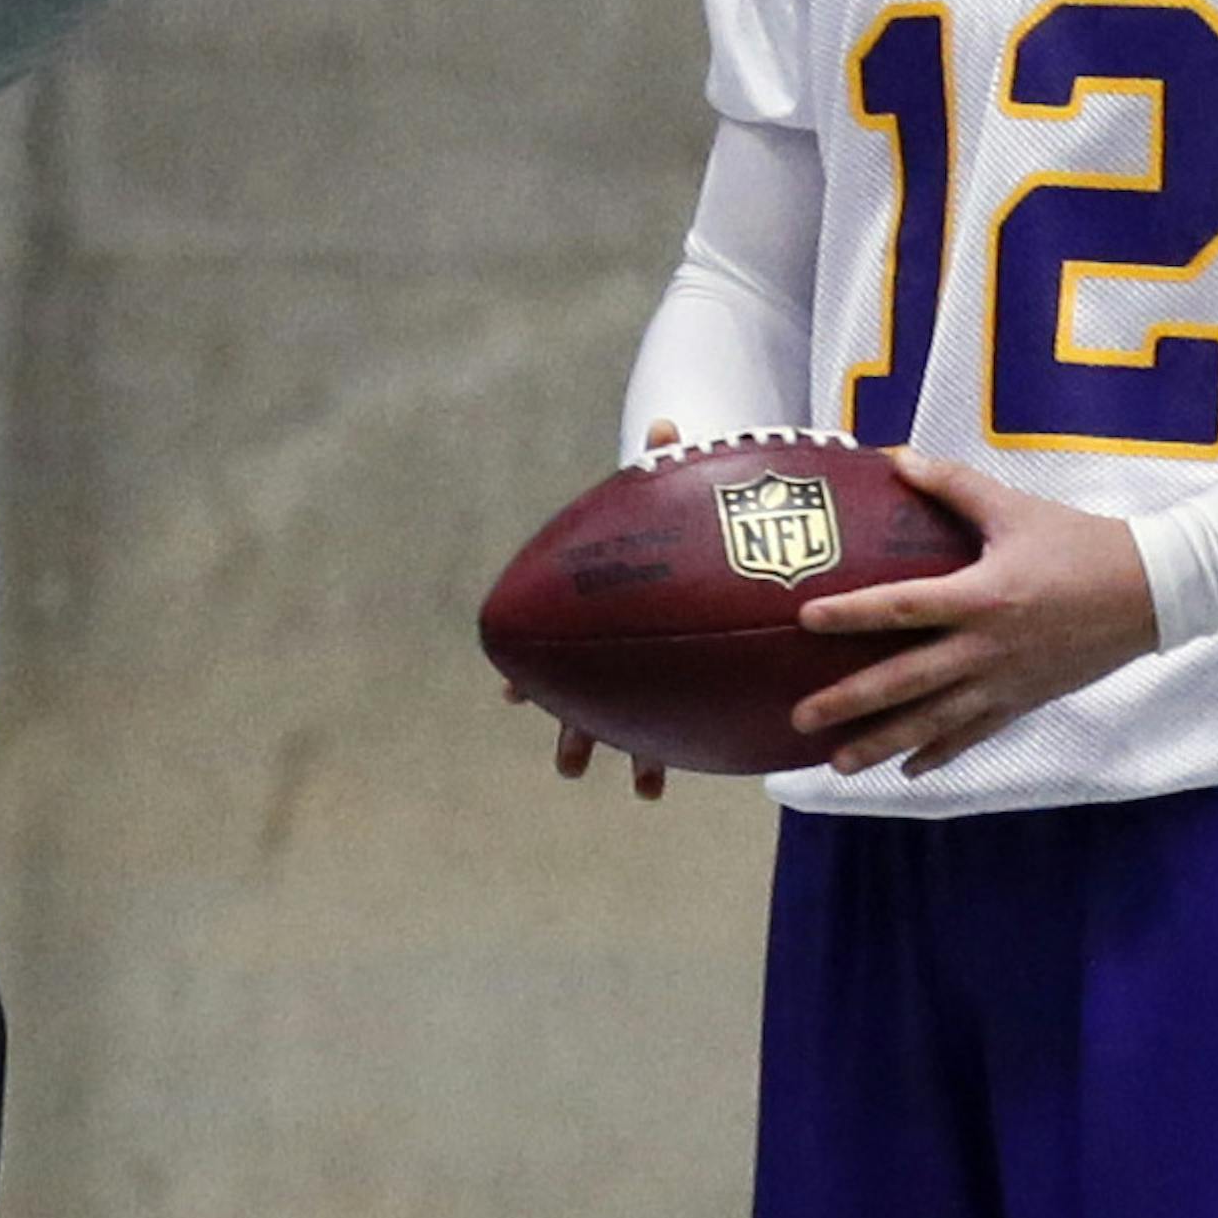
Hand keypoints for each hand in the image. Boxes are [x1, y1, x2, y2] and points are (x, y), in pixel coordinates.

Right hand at [534, 417, 681, 801]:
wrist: (707, 546)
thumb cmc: (675, 524)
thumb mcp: (665, 496)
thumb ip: (663, 463)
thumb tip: (664, 427)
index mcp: (601, 616)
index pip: (554, 649)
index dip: (528, 678)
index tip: (510, 698)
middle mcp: (617, 653)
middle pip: (586, 700)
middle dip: (577, 732)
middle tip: (571, 764)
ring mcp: (650, 674)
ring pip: (635, 727)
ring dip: (639, 758)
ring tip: (650, 790)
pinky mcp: (688, 684)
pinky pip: (681, 727)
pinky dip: (680, 752)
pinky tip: (689, 777)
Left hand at [788, 448, 1158, 780]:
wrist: (1152, 593)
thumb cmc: (1081, 545)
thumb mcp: (1014, 508)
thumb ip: (953, 484)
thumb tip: (896, 457)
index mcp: (982, 597)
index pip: (903, 607)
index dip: (851, 613)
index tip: (804, 619)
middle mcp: (987, 649)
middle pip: (906, 682)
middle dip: (850, 703)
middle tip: (799, 718)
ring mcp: (1005, 682)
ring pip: (934, 723)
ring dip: (883, 744)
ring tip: (837, 763)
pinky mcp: (1024, 701)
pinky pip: (974, 736)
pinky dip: (939, 753)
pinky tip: (907, 769)